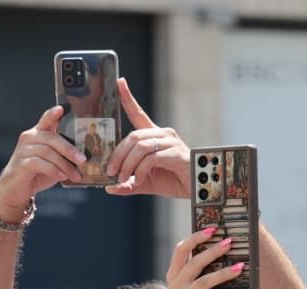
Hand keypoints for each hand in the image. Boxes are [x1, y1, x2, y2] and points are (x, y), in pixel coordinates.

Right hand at [0, 106, 84, 220]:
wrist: (18, 189)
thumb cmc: (38, 173)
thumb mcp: (54, 161)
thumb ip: (64, 155)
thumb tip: (86, 157)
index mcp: (38, 134)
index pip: (46, 120)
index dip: (53, 114)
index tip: (62, 108)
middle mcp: (29, 138)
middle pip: (51, 138)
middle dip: (69, 149)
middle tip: (83, 159)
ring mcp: (23, 150)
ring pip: (47, 152)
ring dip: (64, 165)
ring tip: (76, 175)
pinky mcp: (21, 163)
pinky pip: (39, 163)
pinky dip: (53, 170)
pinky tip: (62, 176)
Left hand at [106, 79, 191, 198]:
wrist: (197, 189)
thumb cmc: (173, 181)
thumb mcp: (145, 182)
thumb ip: (128, 183)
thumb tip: (109, 188)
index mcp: (155, 136)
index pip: (138, 113)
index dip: (128, 97)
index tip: (119, 81)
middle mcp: (163, 134)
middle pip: (133, 136)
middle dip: (118, 154)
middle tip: (110, 171)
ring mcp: (170, 142)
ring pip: (140, 146)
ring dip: (127, 163)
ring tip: (122, 178)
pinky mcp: (176, 152)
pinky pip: (151, 158)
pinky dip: (140, 170)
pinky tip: (138, 180)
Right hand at [164, 229, 246, 288]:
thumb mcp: (205, 284)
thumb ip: (208, 269)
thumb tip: (229, 247)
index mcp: (174, 274)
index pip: (180, 250)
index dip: (195, 238)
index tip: (213, 229)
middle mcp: (174, 286)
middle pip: (193, 264)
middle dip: (213, 251)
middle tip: (229, 242)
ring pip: (204, 282)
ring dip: (224, 274)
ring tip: (241, 267)